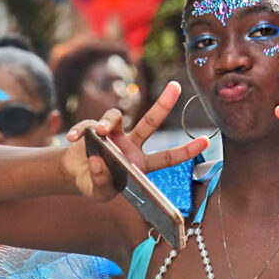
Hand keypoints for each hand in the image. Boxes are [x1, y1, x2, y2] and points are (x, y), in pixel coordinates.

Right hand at [62, 81, 209, 200]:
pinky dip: (79, 132)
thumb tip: (100, 161)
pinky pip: (88, 126)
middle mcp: (131, 145)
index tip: (206, 141)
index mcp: (140, 164)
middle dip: (164, 104)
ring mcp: (113, 134)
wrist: (74, 174)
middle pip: (150, 122)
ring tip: (98, 132)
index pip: (167, 158)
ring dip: (106, 123)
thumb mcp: (100, 192)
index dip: (186, 150)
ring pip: (115, 119)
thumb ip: (102, 183)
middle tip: (176, 86)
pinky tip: (72, 138)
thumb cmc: (95, 183)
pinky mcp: (92, 128)